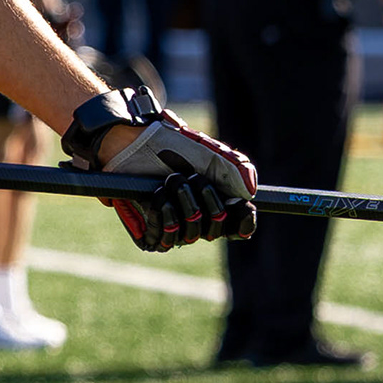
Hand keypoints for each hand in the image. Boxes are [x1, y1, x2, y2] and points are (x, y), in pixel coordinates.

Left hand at [86, 109, 258, 251]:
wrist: (131, 142)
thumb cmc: (168, 145)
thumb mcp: (208, 151)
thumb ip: (235, 167)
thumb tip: (251, 191)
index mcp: (215, 203)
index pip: (238, 228)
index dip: (243, 221)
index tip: (242, 208)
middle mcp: (196, 219)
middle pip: (216, 231)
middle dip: (207, 202)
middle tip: (191, 177)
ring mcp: (173, 228)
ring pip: (191, 235)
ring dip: (183, 204)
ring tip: (169, 181)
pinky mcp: (149, 233)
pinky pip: (164, 239)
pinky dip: (164, 216)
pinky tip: (157, 196)